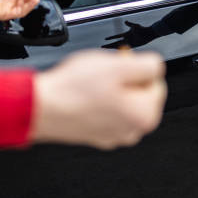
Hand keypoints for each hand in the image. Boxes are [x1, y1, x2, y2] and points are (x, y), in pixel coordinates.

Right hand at [31, 50, 166, 149]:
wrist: (40, 107)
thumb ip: (149, 64)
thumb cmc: (74, 89)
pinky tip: (83, 94)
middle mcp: (133, 130)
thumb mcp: (118, 65)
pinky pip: (106, 111)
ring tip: (90, 83)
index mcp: (145, 115)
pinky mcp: (97, 135)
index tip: (119, 63)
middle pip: (139, 92)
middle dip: (124, 79)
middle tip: (103, 72)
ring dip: (111, 89)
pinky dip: (98, 101)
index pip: (156, 80)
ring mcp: (114, 135)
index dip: (136, 66)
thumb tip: (156, 67)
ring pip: (122, 101)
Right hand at [103, 21, 156, 48]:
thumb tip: (125, 21)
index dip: (110, 38)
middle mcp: (126, 39)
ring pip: (119, 47)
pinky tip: (117, 53)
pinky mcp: (133, 46)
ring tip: (108, 51)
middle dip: (109, 45)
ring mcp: (129, 43)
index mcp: (125, 34)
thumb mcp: (135, 26)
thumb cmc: (142, 29)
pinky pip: (125, 49)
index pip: (116, 37)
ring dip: (113, 48)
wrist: (148, 34)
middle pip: (115, 43)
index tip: (105, 39)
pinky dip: (121, 51)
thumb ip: (130, 24)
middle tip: (102, 47)